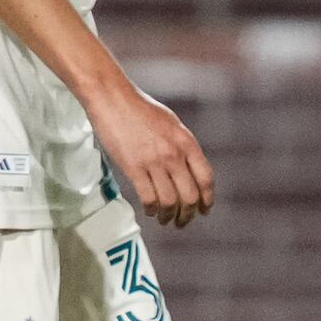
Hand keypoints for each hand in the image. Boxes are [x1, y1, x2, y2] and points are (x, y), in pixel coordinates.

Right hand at [89, 83, 215, 226]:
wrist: (113, 99)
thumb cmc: (140, 109)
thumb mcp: (172, 124)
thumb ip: (182, 146)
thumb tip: (187, 168)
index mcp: (187, 143)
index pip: (206, 179)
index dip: (207, 200)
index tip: (204, 210)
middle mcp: (174, 154)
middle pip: (190, 196)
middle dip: (188, 214)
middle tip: (182, 221)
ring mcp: (154, 162)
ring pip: (169, 201)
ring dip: (168, 216)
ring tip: (164, 219)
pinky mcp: (133, 167)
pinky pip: (148, 197)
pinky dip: (151, 209)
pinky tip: (149, 210)